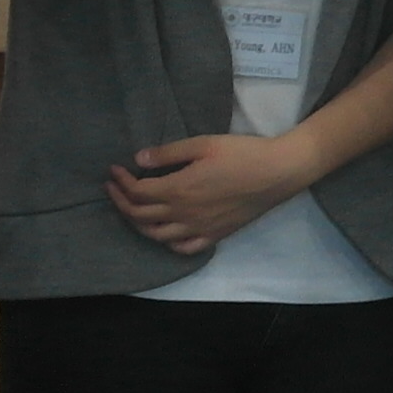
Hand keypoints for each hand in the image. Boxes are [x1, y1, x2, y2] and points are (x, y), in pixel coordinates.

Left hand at [108, 132, 315, 255]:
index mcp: (178, 190)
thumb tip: (138, 159)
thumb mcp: (203, 144)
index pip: (138, 192)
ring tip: (133, 209)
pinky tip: (165, 232)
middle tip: (114, 187)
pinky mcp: (215, 235)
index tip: (114, 169)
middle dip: (121, 201)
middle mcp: (184, 214)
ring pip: (157, 235)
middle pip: (141, 215)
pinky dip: (168, 242)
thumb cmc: (241, 153)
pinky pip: (184, 248)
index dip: (121, 182)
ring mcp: (199, 229)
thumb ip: (168, 154)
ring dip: (138, 223)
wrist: (277, 172)